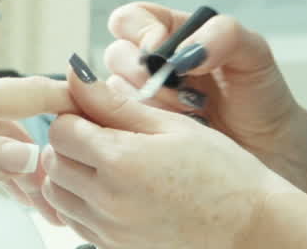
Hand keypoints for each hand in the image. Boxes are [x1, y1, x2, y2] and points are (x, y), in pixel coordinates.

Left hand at [40, 55, 302, 248]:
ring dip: (71, 173)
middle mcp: (106, 201)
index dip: (76, 112)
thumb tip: (75, 74)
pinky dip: (82, 202)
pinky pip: (75, 222)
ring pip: (57, 194)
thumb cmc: (224, 174)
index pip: (61, 128)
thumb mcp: (172, 125)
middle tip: (105, 134)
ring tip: (109, 162)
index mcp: (119, 162)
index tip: (98, 110)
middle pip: (53, 161)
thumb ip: (115, 103)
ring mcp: (109, 230)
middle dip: (70, 142)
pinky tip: (115, 190)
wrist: (253, 230)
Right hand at [103, 3, 303, 167]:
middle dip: (147, 73)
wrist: (271, 150)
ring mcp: (143, 100)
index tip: (162, 52)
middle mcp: (151, 64)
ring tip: (193, 113)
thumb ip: (224, 34)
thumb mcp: (254, 54)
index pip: (131, 19)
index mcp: (172, 34)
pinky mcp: (141, 132)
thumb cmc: (260, 96)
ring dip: (153, 103)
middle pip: (117, 54)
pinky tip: (183, 131)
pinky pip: (122, 125)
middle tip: (184, 91)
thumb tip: (182, 51)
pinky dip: (150, 127)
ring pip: (115, 92)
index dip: (139, 31)